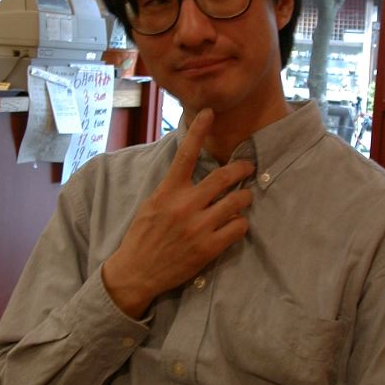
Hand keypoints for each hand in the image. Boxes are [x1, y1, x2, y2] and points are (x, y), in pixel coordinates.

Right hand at [102, 108, 253, 317]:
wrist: (136, 271)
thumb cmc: (144, 234)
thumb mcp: (153, 202)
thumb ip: (174, 187)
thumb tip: (194, 169)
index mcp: (168, 191)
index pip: (185, 153)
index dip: (199, 130)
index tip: (210, 113)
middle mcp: (184, 205)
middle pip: (223, 177)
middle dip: (241, 168)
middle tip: (248, 166)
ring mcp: (198, 227)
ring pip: (237, 202)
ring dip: (245, 196)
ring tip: (244, 196)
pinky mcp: (208, 248)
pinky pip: (238, 228)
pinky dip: (241, 223)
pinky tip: (236, 223)